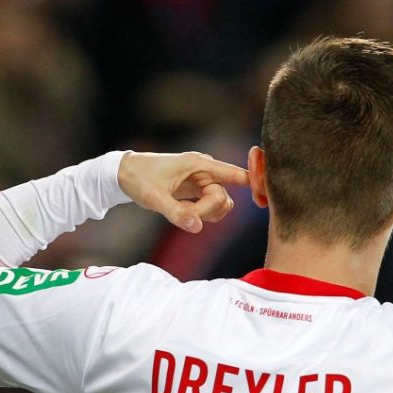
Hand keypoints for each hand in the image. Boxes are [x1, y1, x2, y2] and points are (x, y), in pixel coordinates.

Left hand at [118, 151, 249, 232]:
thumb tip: (197, 228)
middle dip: (207, 212)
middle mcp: (204, 171)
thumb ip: (177, 214)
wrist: (124, 174)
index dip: (253, 181)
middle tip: (185, 216)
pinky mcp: (197, 191)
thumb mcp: (154, 198)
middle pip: (223, 198)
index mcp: (198, 164)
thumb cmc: (139, 179)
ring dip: (205, 215)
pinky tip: (185, 214)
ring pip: (219, 205)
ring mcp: (202, 181)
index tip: (268, 193)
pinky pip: (210, 207)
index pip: (234, 173)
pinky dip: (201, 215)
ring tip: (182, 215)